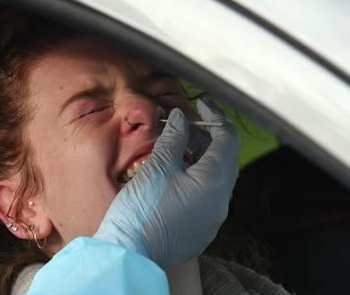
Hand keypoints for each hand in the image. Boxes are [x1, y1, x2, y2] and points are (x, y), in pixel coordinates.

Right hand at [94, 99, 239, 268]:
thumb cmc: (143, 209)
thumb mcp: (158, 165)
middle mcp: (220, 202)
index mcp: (215, 182)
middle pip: (223, 159)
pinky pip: (205, 198)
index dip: (215, 116)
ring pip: (214, 180)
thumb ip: (173, 137)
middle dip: (206, 138)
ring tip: (174, 149)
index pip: (228, 139)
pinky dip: (194, 180)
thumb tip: (181, 118)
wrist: (130, 252)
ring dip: (199, 160)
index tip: (201, 104)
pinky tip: (172, 176)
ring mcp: (211, 219)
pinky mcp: (199, 231)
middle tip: (183, 127)